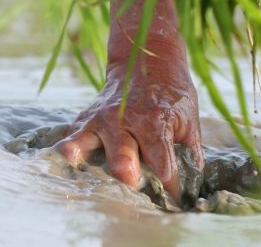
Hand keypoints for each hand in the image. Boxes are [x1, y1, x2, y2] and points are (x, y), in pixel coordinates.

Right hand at [56, 52, 203, 201]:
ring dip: (89, 170)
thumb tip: (192, 183)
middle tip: (137, 195)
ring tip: (91, 186)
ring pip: (84, 149)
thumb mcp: (189, 118)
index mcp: (153, 122)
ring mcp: (99, 120)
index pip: (163, 166)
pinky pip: (70, 140)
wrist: (145, 59)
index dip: (170, 188)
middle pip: (121, 163)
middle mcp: (122, 121)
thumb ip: (190, 151)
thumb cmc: (171, 93)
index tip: (175, 200)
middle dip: (129, 184)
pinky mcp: (84, 120)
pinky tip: (68, 171)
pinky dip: (69, 156)